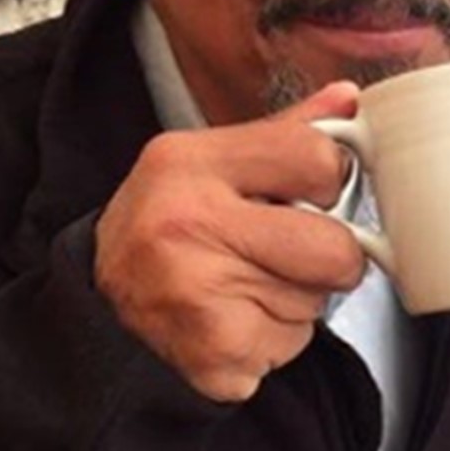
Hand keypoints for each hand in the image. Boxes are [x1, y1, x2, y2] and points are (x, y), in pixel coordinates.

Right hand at [94, 82, 365, 401]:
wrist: (101, 290)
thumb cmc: (171, 216)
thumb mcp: (215, 156)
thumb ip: (286, 130)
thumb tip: (348, 98)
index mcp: (194, 161)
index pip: (316, 158)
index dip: (328, 178)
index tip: (311, 189)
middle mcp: (189, 224)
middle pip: (333, 249)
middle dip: (332, 253)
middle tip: (296, 247)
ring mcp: (197, 293)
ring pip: (315, 301)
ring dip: (299, 295)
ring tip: (250, 277)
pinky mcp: (211, 352)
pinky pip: (292, 344)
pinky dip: (277, 336)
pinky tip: (238, 313)